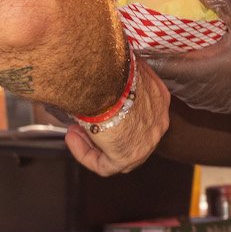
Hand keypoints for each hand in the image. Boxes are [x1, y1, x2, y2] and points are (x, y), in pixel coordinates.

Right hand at [64, 58, 169, 175]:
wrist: (106, 77)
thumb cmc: (109, 66)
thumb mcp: (116, 67)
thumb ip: (113, 76)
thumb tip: (97, 69)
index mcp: (159, 97)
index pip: (140, 111)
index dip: (116, 111)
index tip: (96, 104)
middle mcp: (158, 121)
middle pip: (130, 132)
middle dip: (105, 128)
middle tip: (83, 120)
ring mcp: (146, 142)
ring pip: (118, 151)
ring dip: (93, 141)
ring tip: (73, 129)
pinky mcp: (128, 157)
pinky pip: (105, 165)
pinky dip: (85, 153)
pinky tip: (71, 137)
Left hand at [144, 0, 230, 121]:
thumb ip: (225, 1)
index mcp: (196, 71)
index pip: (153, 61)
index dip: (138, 45)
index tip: (128, 28)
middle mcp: (192, 89)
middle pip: (156, 72)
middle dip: (146, 51)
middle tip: (138, 29)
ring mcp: (198, 99)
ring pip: (168, 81)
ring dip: (160, 63)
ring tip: (152, 40)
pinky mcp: (207, 102)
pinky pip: (181, 87)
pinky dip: (174, 72)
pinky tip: (177, 57)